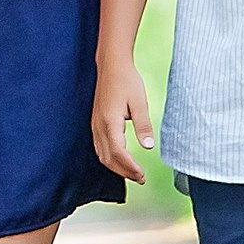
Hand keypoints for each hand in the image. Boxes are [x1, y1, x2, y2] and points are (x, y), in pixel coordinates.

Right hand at [91, 56, 154, 181]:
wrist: (111, 65)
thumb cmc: (126, 81)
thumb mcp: (140, 101)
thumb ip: (143, 125)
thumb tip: (148, 146)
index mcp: (110, 121)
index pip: (118, 153)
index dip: (130, 167)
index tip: (142, 175)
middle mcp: (99, 126)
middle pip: (108, 158)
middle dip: (124, 172)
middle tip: (141, 178)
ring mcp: (95, 125)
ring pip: (102, 155)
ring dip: (116, 167)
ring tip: (133, 173)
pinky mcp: (96, 123)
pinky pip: (99, 147)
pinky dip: (110, 158)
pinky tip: (121, 160)